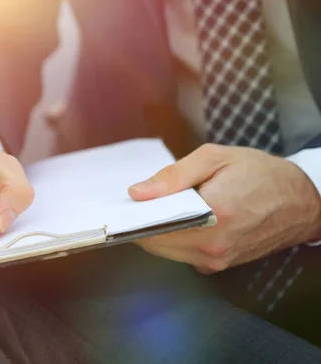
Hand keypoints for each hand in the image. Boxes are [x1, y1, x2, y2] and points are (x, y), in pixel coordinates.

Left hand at [128, 144, 320, 273]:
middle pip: (155, 243)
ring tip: (166, 206)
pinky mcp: (219, 265)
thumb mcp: (215, 159)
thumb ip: (173, 176)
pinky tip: (181, 219)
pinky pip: (182, 255)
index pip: (154, 228)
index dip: (134, 217)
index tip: (124, 206)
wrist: (301, 201)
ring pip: (166, 251)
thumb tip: (138, 192)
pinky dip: (174, 239)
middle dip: (144, 223)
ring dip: (159, 231)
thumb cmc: (261, 174)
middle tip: (144, 201)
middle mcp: (214, 246)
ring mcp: (217, 260)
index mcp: (214, 216)